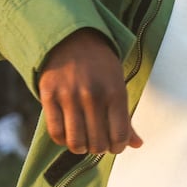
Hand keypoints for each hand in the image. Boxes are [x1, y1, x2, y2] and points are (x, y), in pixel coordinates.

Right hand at [38, 28, 141, 154]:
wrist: (72, 38)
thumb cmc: (100, 66)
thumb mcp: (118, 85)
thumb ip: (126, 117)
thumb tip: (137, 145)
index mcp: (115, 92)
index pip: (119, 136)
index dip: (118, 147)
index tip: (114, 145)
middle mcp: (93, 95)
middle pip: (97, 143)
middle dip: (99, 148)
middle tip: (97, 141)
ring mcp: (69, 95)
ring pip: (75, 142)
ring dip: (81, 147)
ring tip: (83, 140)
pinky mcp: (49, 95)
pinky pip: (55, 132)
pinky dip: (62, 140)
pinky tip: (68, 133)